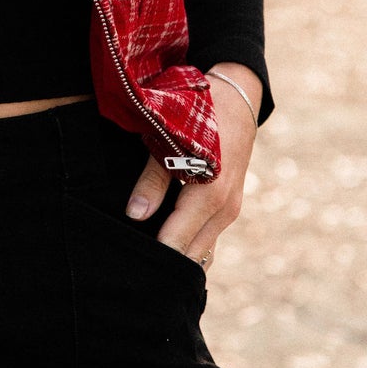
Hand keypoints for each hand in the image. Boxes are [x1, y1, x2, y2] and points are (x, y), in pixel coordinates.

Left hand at [124, 63, 261, 271]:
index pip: (177, 243)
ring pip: (201, 250)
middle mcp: (224, 210)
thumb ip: (152, 181)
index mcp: (210, 195)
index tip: (129, 264)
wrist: (238, 102)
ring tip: (142, 258)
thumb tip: (134, 216)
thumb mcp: (170, 142)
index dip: (154, 257)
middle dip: (164, 263)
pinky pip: (206, 238)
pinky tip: (163, 244)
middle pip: (190, 255)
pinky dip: (187, 246)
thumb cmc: (199, 117)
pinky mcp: (227, 209)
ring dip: (176, 256)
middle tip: (130, 265)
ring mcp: (229, 212)